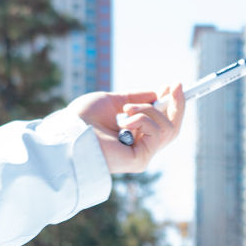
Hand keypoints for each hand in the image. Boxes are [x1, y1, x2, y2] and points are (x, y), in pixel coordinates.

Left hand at [64, 84, 184, 172]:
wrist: (68, 131)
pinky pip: (156, 134)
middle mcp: (140, 147)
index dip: (171, 104)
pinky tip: (125, 122)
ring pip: (167, 128)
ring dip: (148, 111)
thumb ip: (135, 99)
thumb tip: (157, 93)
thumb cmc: (83, 119)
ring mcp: (142, 155)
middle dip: (177, 104)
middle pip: (172, 128)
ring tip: (126, 110)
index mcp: (134, 135)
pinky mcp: (140, 160)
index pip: (162, 123)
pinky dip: (143, 121)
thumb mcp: (114, 101)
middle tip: (175, 85)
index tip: (172, 85)